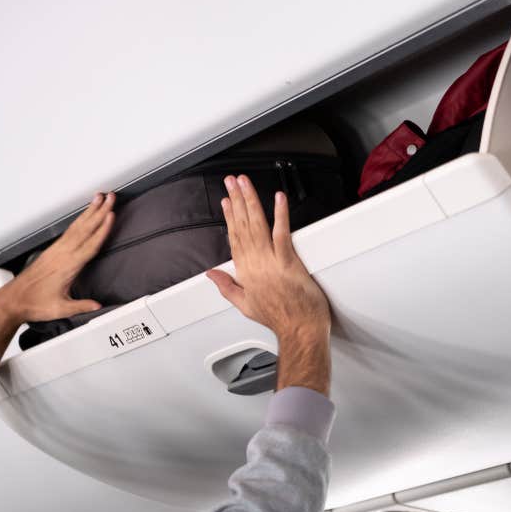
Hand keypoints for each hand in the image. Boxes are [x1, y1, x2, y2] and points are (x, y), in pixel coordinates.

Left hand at [0, 192, 115, 323]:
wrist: (14, 300)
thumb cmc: (34, 303)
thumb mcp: (61, 308)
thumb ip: (81, 306)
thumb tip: (98, 306)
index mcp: (68, 266)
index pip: (90, 244)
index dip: (102, 229)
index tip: (111, 215)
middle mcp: (63, 254)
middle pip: (86, 229)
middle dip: (100, 211)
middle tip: (110, 197)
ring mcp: (57, 250)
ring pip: (77, 227)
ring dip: (89, 211)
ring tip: (99, 198)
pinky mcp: (52, 250)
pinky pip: (69, 231)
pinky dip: (79, 220)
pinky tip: (83, 216)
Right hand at [206, 176, 331, 390]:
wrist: (299, 330)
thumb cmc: (278, 319)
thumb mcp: (244, 305)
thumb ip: (226, 286)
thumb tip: (211, 275)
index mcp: (245, 272)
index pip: (234, 237)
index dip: (229, 216)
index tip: (225, 201)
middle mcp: (255, 264)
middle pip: (242, 226)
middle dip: (235, 200)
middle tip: (231, 181)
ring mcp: (271, 262)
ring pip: (257, 225)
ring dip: (250, 201)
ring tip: (244, 183)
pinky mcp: (288, 262)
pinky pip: (282, 234)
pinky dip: (280, 215)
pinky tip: (278, 199)